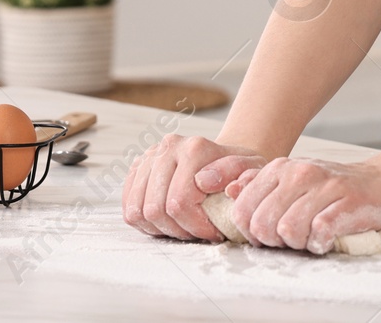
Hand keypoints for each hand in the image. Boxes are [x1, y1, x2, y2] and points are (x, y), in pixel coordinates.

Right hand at [121, 134, 266, 241]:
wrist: (224, 159)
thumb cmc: (239, 171)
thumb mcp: (253, 172)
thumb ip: (240, 176)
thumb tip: (204, 182)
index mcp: (195, 148)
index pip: (179, 202)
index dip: (196, 227)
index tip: (214, 233)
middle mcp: (168, 147)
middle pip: (155, 209)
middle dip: (178, 230)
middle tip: (198, 233)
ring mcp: (149, 156)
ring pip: (137, 211)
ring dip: (161, 229)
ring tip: (183, 227)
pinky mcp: (138, 168)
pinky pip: (128, 207)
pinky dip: (145, 223)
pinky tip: (167, 222)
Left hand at [218, 155, 380, 253]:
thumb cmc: (334, 189)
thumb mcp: (293, 181)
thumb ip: (259, 185)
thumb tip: (229, 191)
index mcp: (280, 168)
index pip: (242, 210)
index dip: (251, 232)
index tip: (271, 234)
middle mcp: (300, 172)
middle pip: (262, 223)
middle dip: (274, 241)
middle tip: (293, 238)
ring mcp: (325, 186)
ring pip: (288, 230)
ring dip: (298, 243)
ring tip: (311, 237)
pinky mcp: (347, 202)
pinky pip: (318, 233)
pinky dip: (320, 243)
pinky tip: (327, 238)